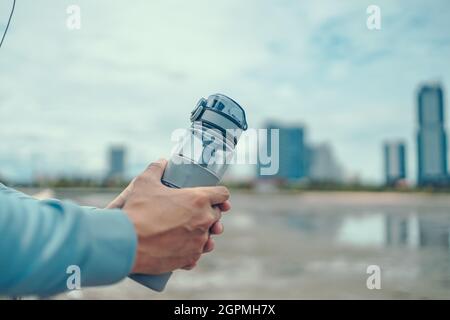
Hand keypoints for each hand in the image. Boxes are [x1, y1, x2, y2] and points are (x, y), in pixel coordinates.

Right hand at [107, 159, 230, 273]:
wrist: (127, 242)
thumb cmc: (137, 210)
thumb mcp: (145, 182)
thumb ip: (156, 169)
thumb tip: (161, 162)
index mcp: (198, 200)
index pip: (222, 194)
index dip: (219, 194)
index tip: (214, 197)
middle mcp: (204, 221)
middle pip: (216, 216)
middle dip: (209, 213)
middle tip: (194, 212)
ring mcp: (198, 241)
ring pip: (209, 237)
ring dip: (203, 234)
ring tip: (190, 232)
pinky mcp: (190, 258)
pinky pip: (197, 254)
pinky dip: (191, 251)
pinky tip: (183, 248)